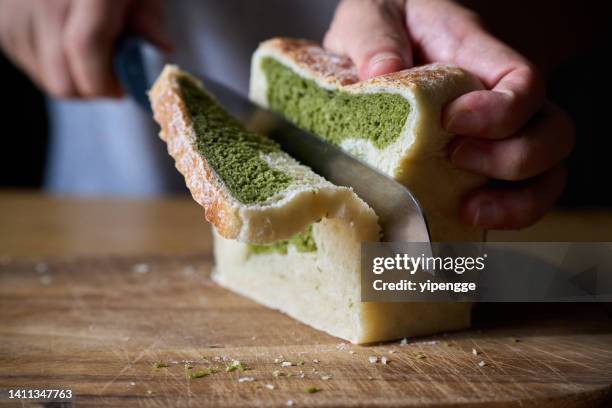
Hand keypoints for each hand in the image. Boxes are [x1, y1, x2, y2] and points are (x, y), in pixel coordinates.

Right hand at [0, 0, 171, 97]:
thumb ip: (148, 18)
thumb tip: (164, 47)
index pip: (86, 46)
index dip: (106, 80)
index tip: (122, 88)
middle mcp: (45, 0)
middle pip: (63, 81)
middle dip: (92, 89)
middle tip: (109, 75)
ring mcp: (17, 13)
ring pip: (48, 80)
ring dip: (73, 78)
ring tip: (86, 51)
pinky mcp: (2, 24)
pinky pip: (30, 66)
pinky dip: (52, 66)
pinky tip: (63, 42)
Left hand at [324, 0, 574, 228]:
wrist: (364, 52)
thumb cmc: (378, 28)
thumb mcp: (368, 16)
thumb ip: (373, 38)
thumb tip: (382, 75)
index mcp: (476, 58)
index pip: (524, 82)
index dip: (503, 110)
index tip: (451, 122)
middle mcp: (496, 101)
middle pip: (553, 133)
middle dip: (515, 157)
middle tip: (457, 158)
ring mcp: (491, 139)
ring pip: (544, 175)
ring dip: (517, 202)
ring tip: (467, 209)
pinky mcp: (472, 170)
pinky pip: (509, 199)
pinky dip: (499, 219)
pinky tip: (460, 219)